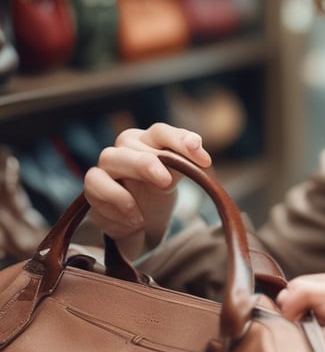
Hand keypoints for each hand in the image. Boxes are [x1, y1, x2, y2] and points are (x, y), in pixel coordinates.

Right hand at [83, 123, 211, 253]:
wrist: (141, 220)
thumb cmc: (159, 189)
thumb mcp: (177, 178)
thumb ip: (185, 166)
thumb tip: (201, 161)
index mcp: (148, 140)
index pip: (160, 131)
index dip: (181, 141)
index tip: (204, 160)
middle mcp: (125, 148)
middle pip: (129, 140)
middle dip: (150, 161)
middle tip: (167, 182)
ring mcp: (106, 166)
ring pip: (109, 158)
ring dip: (130, 177)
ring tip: (153, 197)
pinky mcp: (94, 187)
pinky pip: (96, 186)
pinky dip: (117, 201)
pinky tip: (136, 218)